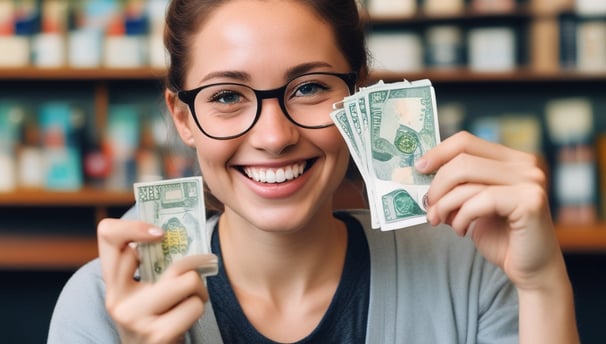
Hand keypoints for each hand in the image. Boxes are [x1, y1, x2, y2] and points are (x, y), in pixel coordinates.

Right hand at [97, 218, 215, 343]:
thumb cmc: (152, 319)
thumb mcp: (142, 292)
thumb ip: (150, 266)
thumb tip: (181, 233)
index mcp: (112, 283)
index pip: (107, 236)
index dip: (135, 226)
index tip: (160, 233)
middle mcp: (117, 300)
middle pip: (172, 263)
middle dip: (195, 265)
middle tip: (202, 265)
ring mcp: (136, 318)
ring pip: (189, 282)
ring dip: (199, 291)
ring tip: (190, 300)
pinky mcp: (157, 335)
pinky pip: (195, 306)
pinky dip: (198, 308)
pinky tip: (186, 319)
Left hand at [415, 131, 562, 289]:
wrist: (531, 270)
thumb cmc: (501, 237)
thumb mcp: (474, 204)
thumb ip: (460, 185)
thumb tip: (423, 172)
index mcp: (511, 159)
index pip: (466, 141)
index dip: (437, 153)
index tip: (419, 168)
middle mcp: (525, 164)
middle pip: (462, 159)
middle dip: (437, 184)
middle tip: (428, 206)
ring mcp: (531, 181)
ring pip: (467, 178)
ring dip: (444, 204)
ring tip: (439, 221)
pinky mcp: (530, 201)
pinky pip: (480, 200)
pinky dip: (462, 217)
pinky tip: (461, 230)